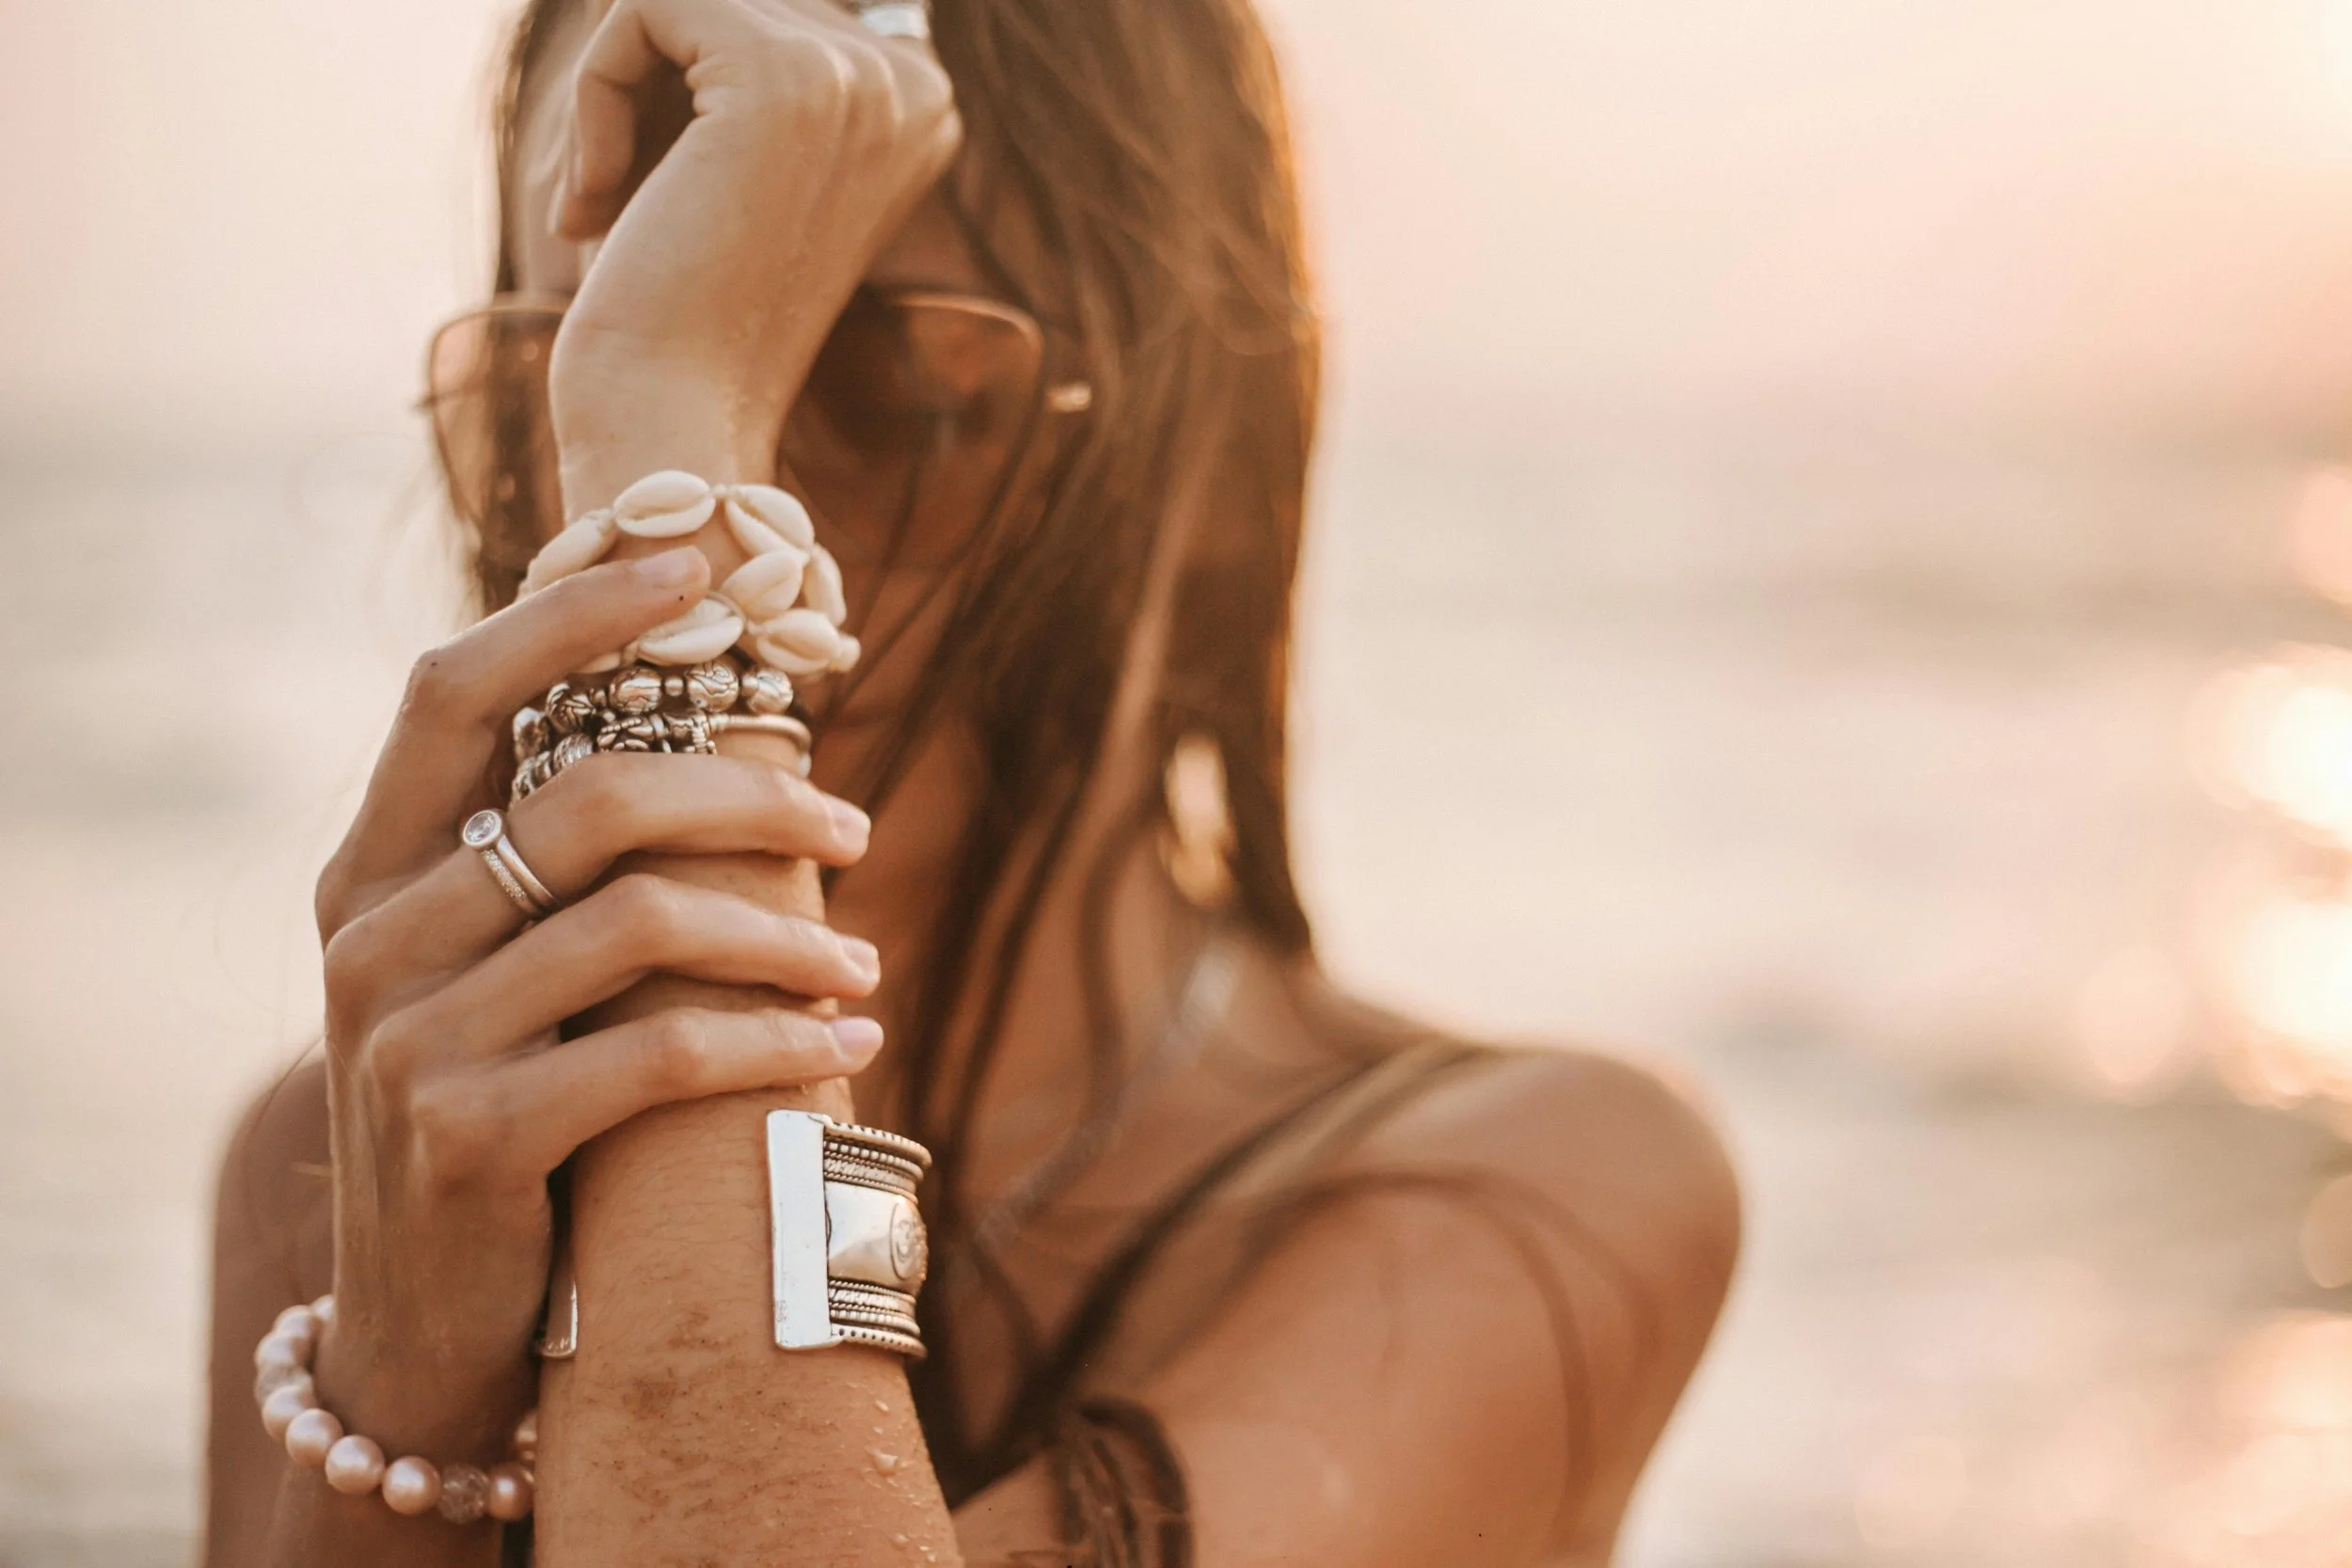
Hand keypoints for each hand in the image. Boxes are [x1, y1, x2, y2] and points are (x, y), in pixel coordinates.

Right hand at [307, 549, 880, 1456]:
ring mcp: (408, 1040)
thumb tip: (699, 737)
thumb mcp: (490, 972)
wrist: (427, 1322)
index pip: (451, 689)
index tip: (695, 562)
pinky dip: (774, 1040)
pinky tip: (848, 1044)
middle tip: (851, 824)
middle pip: (588, 796)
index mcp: (370, 867)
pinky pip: (659, 1052)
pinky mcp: (470, 1138)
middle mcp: (369, 935)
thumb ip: (544, 864)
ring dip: (785, 934)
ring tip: (862, 962)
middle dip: (748, 796)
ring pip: (641, 923)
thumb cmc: (498, 1106)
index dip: (572, 614)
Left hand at [545, 0, 959, 503]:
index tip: (671, 197)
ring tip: (604, 202)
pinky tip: (596, 199)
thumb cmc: (688, 308)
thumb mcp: (737, 161)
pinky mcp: (779, 73)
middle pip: (725, 0)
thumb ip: (738, 64)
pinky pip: (639, 11)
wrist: (680, 416)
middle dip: (647, 87)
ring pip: (677, 3)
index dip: (687, 91)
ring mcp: (858, 75)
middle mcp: (911, 81)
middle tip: (625, 205)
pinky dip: (589, 99)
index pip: (767, 10)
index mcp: (923, 102)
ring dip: (613, 98)